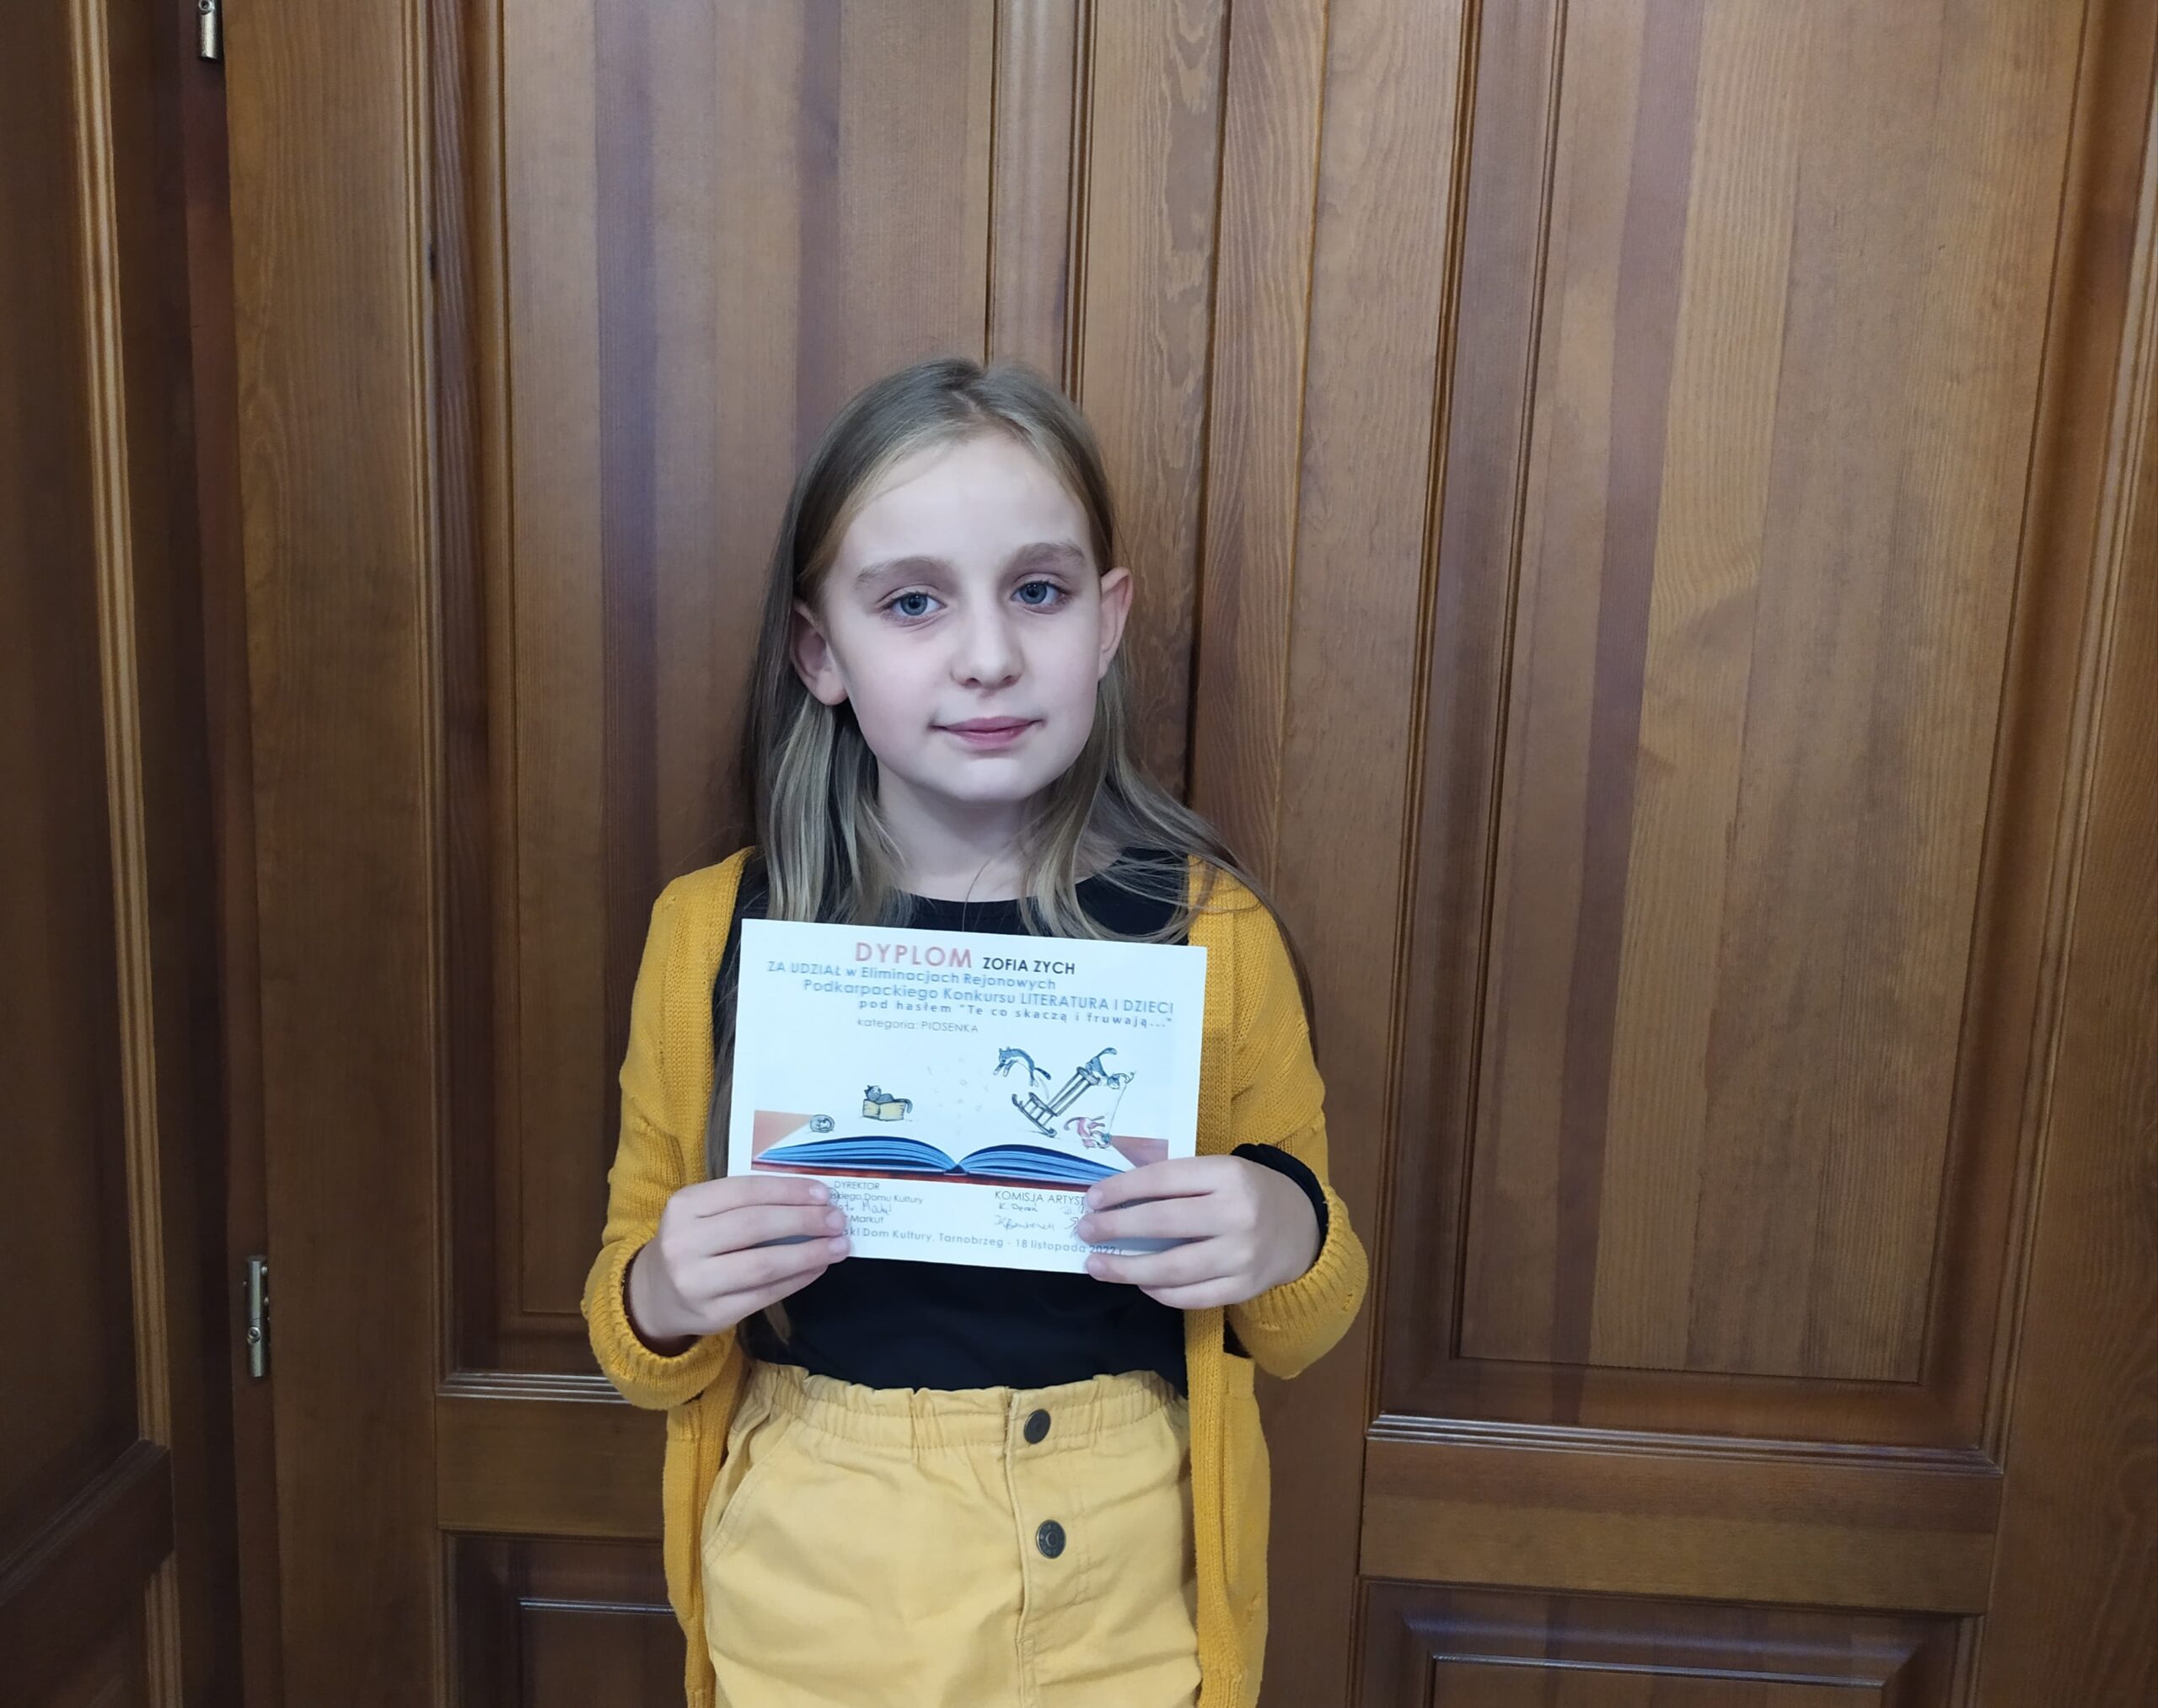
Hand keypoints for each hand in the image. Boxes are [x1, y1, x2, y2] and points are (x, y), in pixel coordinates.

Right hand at [626, 1174, 848, 1349]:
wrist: (654, 1294)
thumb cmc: (693, 1243)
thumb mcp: (704, 1214)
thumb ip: (747, 1204)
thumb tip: (812, 1200)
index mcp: (684, 1206)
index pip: (745, 1191)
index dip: (789, 1191)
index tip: (824, 1193)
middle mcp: (684, 1243)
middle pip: (756, 1226)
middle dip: (805, 1221)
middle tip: (838, 1219)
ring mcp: (695, 1282)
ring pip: (763, 1265)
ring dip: (809, 1253)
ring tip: (838, 1246)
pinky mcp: (711, 1314)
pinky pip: (764, 1295)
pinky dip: (797, 1279)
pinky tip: (817, 1267)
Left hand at [1074, 1156, 1318, 1308]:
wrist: (1301, 1228)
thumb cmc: (1247, 1191)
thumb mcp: (1216, 1167)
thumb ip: (1168, 1164)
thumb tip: (1113, 1155)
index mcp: (1229, 1174)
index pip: (1164, 1179)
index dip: (1122, 1189)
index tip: (1091, 1199)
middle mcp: (1238, 1214)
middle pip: (1164, 1223)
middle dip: (1116, 1228)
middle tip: (1084, 1231)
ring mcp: (1243, 1255)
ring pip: (1174, 1268)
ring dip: (1128, 1269)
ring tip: (1096, 1265)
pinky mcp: (1244, 1288)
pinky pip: (1192, 1297)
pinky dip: (1160, 1293)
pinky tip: (1139, 1283)